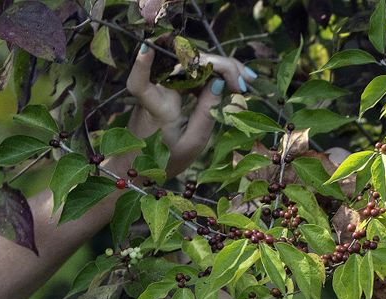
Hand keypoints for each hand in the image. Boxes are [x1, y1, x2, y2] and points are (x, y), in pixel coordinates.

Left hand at [126, 46, 253, 175]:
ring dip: (220, 69)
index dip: (142, 65)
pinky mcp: (168, 88)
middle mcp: (156, 92)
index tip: (147, 47)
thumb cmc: (165, 159)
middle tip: (245, 83)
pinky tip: (232, 84)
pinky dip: (213, 76)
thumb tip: (219, 81)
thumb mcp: (192, 143)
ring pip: (192, 65)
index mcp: (156, 109)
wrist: (144, 164)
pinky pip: (193, 73)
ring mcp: (162, 87)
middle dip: (219, 66)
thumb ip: (206, 113)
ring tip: (244, 83)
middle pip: (185, 64)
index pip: (140, 84)